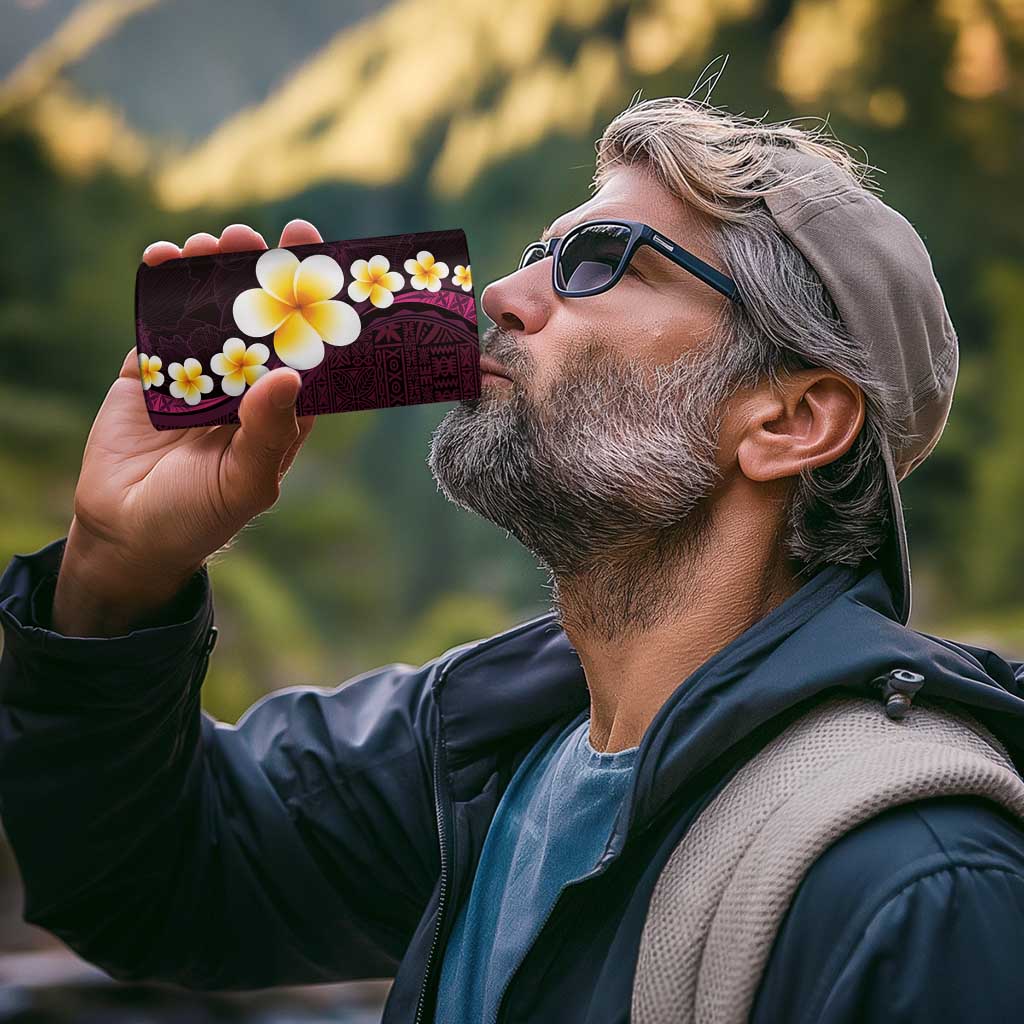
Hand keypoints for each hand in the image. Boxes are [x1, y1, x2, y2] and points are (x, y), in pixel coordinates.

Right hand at [52, 220, 320, 635]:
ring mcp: (197, 373)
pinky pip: (157, 322)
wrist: (126, 534)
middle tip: (255, 238)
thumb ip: (268, 433)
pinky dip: (159, 288)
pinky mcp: (149, 371)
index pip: (306, 348)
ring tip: (211, 243)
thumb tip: (290, 375)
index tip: (318, 258)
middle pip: (258, 318)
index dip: (313, 305)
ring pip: (209, 311)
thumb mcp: (245, 483)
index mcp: (281, 408)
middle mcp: (245, 383)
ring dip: (211, 273)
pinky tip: (163, 258)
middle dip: (259, 274)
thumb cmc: (200, 517)